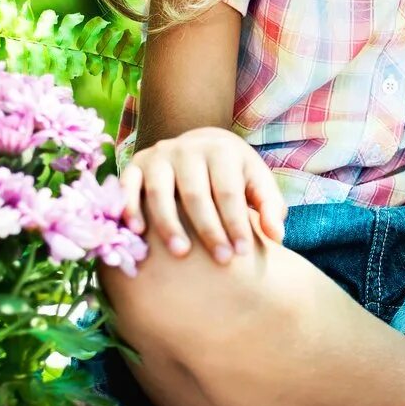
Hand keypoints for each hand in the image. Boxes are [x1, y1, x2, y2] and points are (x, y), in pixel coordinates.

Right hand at [120, 127, 286, 264]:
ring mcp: (158, 155)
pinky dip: (129, 207)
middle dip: (208, 229)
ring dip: (169, 224)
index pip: (228, 191)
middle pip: (195, 194)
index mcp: (221, 151)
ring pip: (160, 193)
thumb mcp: (257, 183)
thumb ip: (269, 207)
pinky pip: (127, 186)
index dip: (236, 223)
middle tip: (221, 260)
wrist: (200, 145)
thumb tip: (276, 236)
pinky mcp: (135, 164)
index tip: (243, 253)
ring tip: (181, 253)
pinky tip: (137, 232)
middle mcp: (187, 149)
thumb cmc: (234, 174)